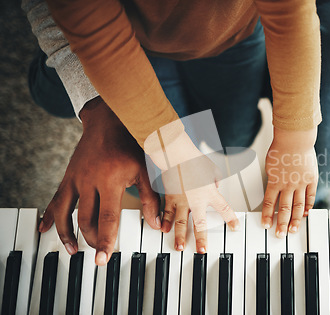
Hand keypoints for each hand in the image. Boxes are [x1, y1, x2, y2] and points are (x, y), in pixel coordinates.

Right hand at [39, 97, 160, 264]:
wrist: (109, 120)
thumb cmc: (130, 144)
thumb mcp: (146, 169)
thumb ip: (151, 199)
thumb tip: (157, 225)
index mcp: (110, 180)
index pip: (108, 218)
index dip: (106, 240)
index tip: (104, 258)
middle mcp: (89, 180)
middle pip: (86, 219)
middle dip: (92, 239)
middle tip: (99, 252)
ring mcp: (75, 178)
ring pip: (66, 212)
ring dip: (67, 233)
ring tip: (73, 249)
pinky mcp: (68, 176)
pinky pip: (56, 199)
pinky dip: (51, 216)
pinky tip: (45, 228)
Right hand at [146, 130, 239, 250]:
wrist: (176, 154)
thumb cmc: (194, 159)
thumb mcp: (212, 170)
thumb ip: (215, 181)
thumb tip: (214, 186)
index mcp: (209, 193)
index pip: (223, 209)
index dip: (230, 219)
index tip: (235, 228)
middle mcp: (196, 200)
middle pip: (200, 224)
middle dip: (201, 239)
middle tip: (202, 251)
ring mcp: (181, 200)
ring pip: (181, 223)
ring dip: (180, 237)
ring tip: (180, 248)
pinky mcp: (169, 197)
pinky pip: (166, 212)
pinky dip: (164, 222)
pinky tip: (163, 230)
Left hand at [261, 127, 318, 237]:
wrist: (295, 138)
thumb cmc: (281, 149)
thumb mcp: (270, 166)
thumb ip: (273, 179)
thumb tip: (274, 190)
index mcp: (275, 181)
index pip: (269, 203)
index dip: (267, 215)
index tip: (266, 225)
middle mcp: (287, 184)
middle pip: (283, 208)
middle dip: (281, 223)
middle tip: (279, 235)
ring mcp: (301, 183)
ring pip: (297, 206)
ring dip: (294, 220)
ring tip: (292, 230)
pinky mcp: (311, 179)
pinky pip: (310, 197)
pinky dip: (307, 207)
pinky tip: (305, 214)